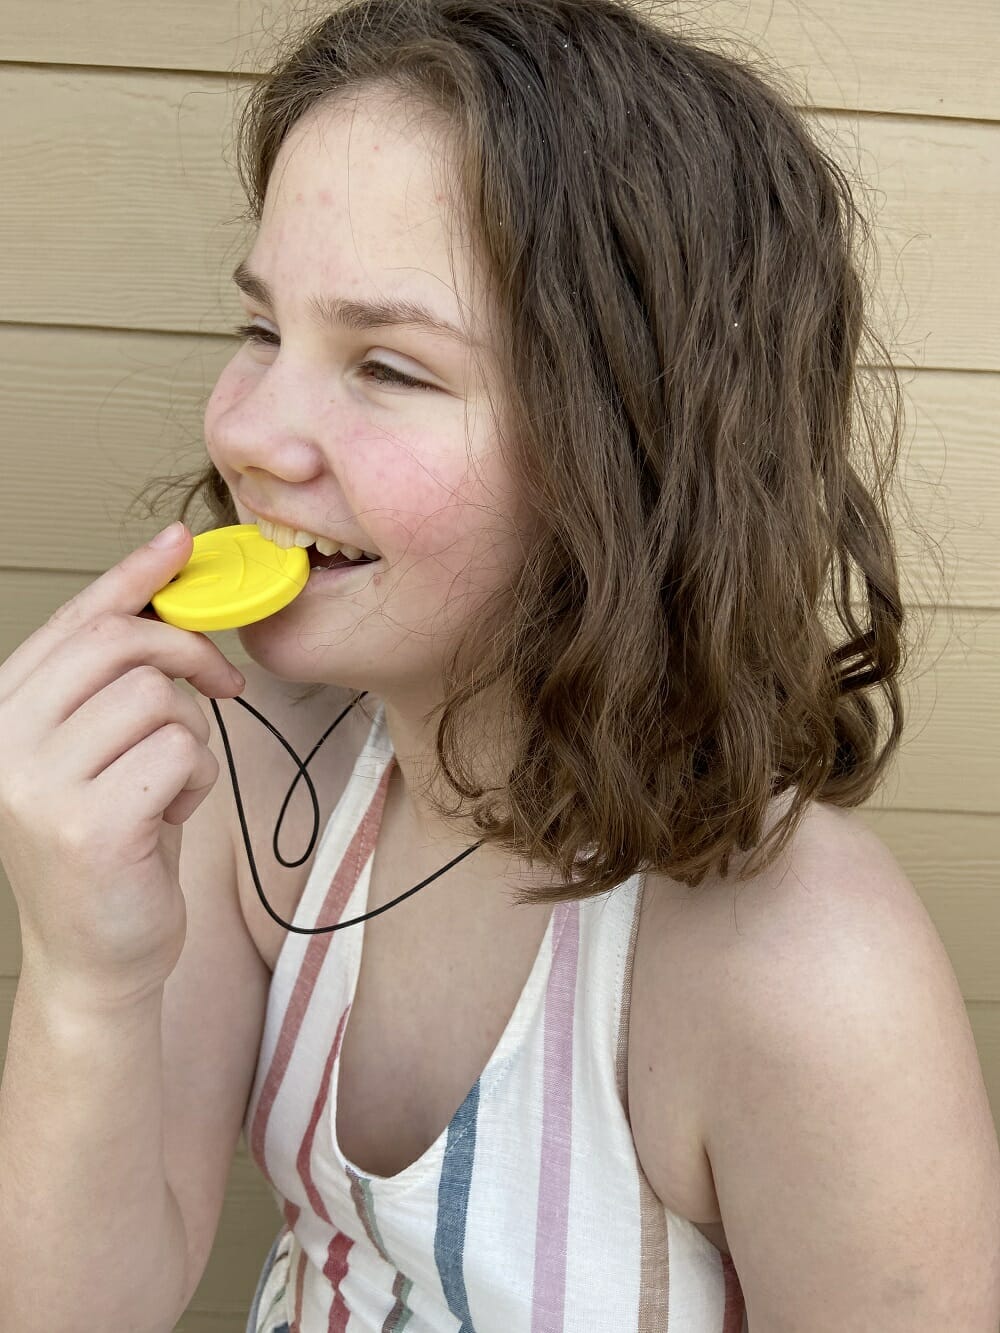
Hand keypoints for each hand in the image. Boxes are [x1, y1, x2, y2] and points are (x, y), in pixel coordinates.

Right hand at [0, 523, 244, 1004]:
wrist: (96, 956)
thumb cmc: (110, 843)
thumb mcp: (97, 748)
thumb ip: (112, 680)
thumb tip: (163, 592)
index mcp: (1, 712)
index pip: (75, 622)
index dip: (133, 576)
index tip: (179, 543)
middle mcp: (4, 741)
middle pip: (121, 645)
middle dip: (189, 656)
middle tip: (220, 687)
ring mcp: (38, 784)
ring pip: (158, 699)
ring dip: (189, 737)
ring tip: (165, 784)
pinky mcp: (89, 825)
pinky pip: (182, 752)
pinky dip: (197, 779)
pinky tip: (169, 815)